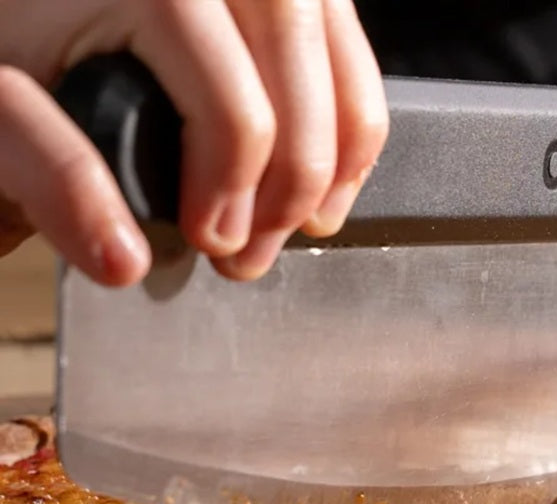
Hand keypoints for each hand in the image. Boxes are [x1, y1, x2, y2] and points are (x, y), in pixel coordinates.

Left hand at [0, 0, 387, 284]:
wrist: (23, 17)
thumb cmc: (13, 52)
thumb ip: (49, 177)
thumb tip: (124, 257)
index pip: (234, 107)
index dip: (234, 192)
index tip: (211, 241)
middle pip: (299, 79)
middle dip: (294, 183)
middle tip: (259, 246)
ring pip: (339, 59)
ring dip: (339, 157)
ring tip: (306, 219)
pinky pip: (347, 46)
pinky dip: (353, 117)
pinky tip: (330, 171)